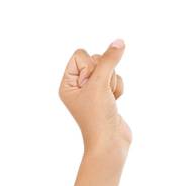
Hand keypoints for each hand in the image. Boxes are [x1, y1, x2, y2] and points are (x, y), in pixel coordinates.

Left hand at [59, 40, 131, 155]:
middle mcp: (78, 87)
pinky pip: (116, 78)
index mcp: (67, 84)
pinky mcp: (106, 96)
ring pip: (109, 68)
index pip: (80, 54)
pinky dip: (118, 89)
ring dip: (112, 82)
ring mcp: (93, 92)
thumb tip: (119, 42)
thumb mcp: (100, 84)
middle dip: (104, 74)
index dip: (90, 66)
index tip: (90, 85)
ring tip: (107, 100)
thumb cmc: (97, 117)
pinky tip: (114, 103)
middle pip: (96, 59)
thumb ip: (109, 59)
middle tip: (100, 94)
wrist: (109, 144)